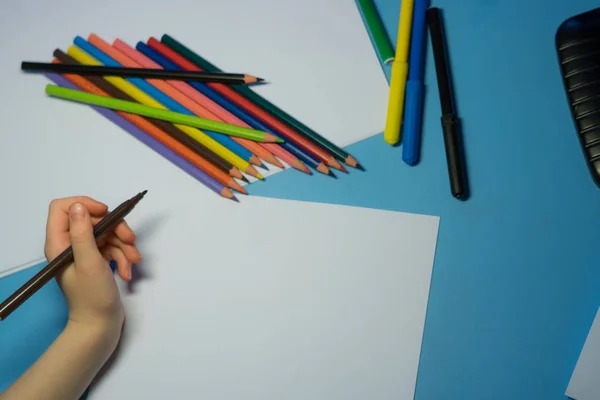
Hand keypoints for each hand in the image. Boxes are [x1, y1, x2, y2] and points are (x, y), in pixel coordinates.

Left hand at [44, 196, 141, 330]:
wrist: (100, 326)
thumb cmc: (91, 296)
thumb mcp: (88, 261)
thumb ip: (82, 232)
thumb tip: (79, 205)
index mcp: (59, 243)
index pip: (64, 207)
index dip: (85, 205)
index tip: (106, 213)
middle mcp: (69, 245)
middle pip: (93, 220)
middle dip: (116, 229)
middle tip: (130, 239)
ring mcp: (84, 253)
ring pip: (107, 234)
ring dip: (124, 246)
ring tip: (133, 262)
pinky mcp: (97, 261)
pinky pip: (113, 248)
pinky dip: (123, 257)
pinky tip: (127, 271)